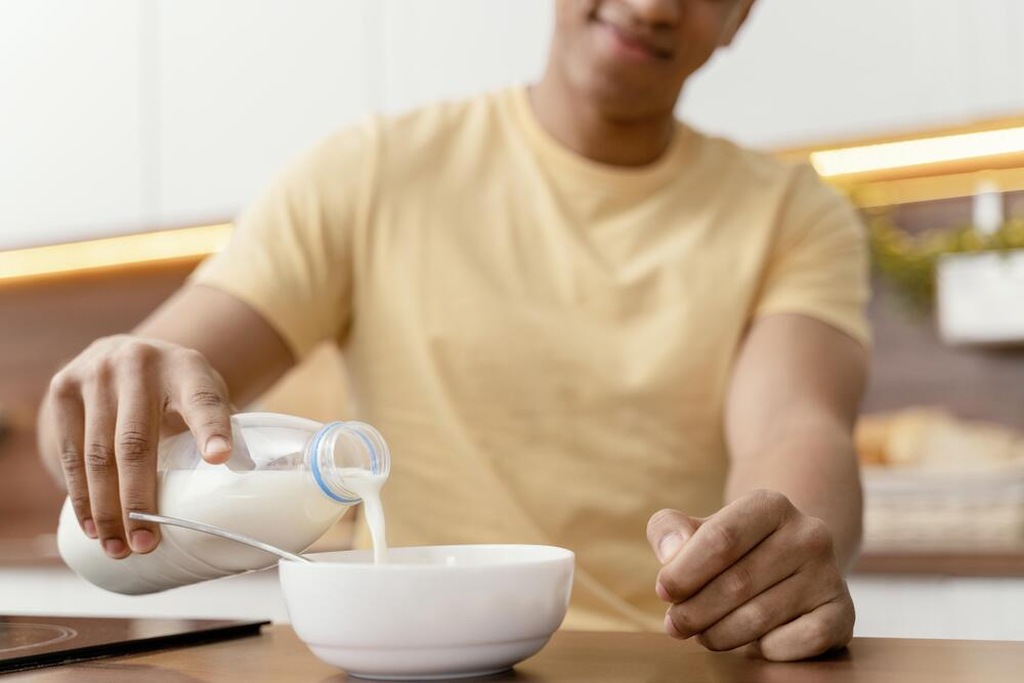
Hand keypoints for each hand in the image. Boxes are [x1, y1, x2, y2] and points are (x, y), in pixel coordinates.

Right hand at [44, 335, 233, 558]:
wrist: (125, 351)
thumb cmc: (176, 387)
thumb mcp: (204, 394)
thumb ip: (223, 428)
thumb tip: (249, 478)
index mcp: (187, 367)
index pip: (203, 401)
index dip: (211, 430)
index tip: (220, 459)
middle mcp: (139, 364)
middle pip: (137, 441)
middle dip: (139, 498)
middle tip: (145, 544)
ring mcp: (96, 373)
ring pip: (98, 453)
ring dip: (105, 508)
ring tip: (117, 548)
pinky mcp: (63, 388)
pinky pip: (69, 451)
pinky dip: (80, 493)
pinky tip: (91, 524)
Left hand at [646, 489, 854, 660]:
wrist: (792, 563)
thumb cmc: (733, 548)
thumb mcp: (700, 528)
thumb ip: (670, 529)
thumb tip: (670, 553)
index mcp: (771, 504)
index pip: (720, 539)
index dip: (684, 572)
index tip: (664, 592)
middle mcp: (809, 534)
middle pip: (737, 583)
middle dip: (695, 611)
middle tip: (675, 625)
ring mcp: (830, 574)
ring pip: (759, 618)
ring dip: (719, 634)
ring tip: (703, 634)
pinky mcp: (842, 614)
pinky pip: (793, 644)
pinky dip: (763, 650)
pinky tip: (752, 642)